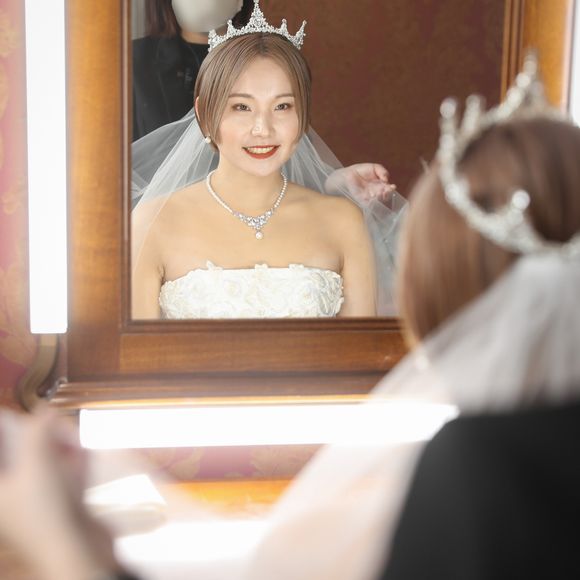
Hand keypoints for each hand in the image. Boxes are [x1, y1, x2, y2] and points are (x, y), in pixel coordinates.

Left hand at [0, 409, 123, 579]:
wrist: (78, 552)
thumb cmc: (47, 511)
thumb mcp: (37, 464)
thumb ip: (37, 432)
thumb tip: (43, 410)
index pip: (1, 450)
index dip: (12, 430)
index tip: (33, 418)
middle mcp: (11, 495)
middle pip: (25, 453)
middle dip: (46, 438)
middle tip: (62, 431)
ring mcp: (37, 502)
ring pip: (48, 463)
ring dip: (64, 450)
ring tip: (77, 445)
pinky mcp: (60, 506)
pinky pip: (65, 477)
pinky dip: (75, 466)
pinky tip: (85, 460)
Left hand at [325, 163, 396, 202]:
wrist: (345, 175)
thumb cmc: (359, 171)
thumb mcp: (373, 167)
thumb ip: (382, 171)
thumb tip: (386, 179)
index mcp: (380, 185)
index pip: (388, 188)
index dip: (390, 188)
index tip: (392, 186)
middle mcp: (376, 193)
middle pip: (384, 196)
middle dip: (386, 194)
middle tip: (385, 191)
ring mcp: (369, 198)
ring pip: (377, 201)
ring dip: (379, 199)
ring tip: (379, 193)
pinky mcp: (361, 201)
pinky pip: (368, 204)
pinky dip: (370, 203)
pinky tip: (371, 198)